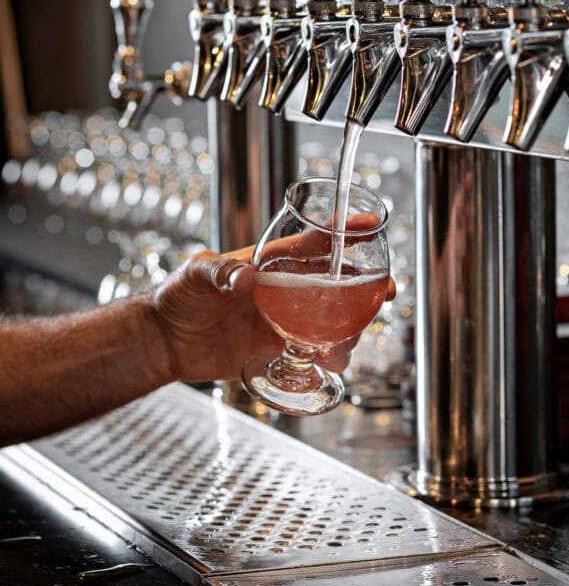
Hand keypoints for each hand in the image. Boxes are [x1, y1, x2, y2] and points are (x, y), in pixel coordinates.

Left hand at [152, 234, 393, 384]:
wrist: (166, 342)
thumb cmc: (179, 297)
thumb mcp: (195, 274)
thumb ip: (218, 271)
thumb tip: (241, 276)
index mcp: (270, 261)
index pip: (314, 241)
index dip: (345, 231)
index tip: (371, 225)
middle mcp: (285, 287)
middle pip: (337, 282)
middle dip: (367, 285)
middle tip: (385, 292)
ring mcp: (286, 317)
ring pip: (334, 318)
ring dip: (351, 327)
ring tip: (348, 341)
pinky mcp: (280, 345)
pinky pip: (317, 349)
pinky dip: (331, 354)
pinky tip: (331, 360)